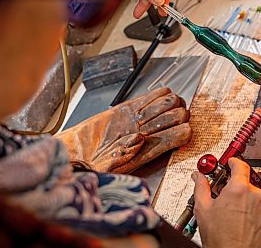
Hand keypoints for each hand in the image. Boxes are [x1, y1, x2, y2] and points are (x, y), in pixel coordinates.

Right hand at [55, 87, 190, 172]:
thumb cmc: (92, 164)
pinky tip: (155, 97)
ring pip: (171, 104)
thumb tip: (138, 140)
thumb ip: (122, 155)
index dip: (183, 131)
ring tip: (161, 106)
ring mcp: (141, 119)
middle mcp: (148, 134)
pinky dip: (158, 93)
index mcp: (148, 150)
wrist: (77, 154)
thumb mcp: (105, 166)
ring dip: (170, 103)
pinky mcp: (130, 107)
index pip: (178, 137)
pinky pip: (154, 95)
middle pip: (178, 116)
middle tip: (171, 115)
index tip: (182, 130)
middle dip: (179, 114)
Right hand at [192, 158, 260, 247]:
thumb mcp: (203, 208)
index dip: (233, 161)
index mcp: (239, 188)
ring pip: (254, 197)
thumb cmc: (220, 237)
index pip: (240, 165)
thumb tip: (198, 177)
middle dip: (235, 188)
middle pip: (245, 183)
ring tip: (233, 215)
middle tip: (225, 197)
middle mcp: (255, 195)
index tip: (231, 162)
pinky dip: (254, 213)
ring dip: (245, 202)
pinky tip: (243, 222)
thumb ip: (201, 187)